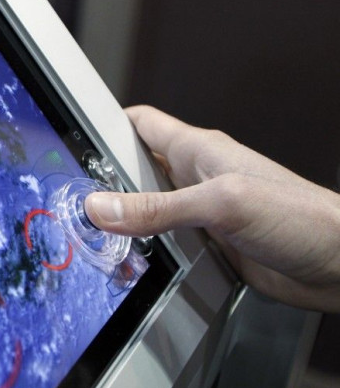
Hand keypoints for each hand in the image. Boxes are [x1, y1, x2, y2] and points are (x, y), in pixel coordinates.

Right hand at [85, 105, 339, 312]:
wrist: (339, 263)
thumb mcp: (221, 204)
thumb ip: (158, 208)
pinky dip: (144, 252)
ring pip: (146, 211)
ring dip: (123, 224)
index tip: (74, 140)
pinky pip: (164, 243)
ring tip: (96, 238)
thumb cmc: (301, 218)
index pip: (142, 124)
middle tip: (76, 203)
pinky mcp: (208, 245)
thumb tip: (104, 207)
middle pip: (136, 172)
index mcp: (200, 151)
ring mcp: (201, 213)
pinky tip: (132, 264)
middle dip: (104, 185)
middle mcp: (197, 179)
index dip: (106, 126)